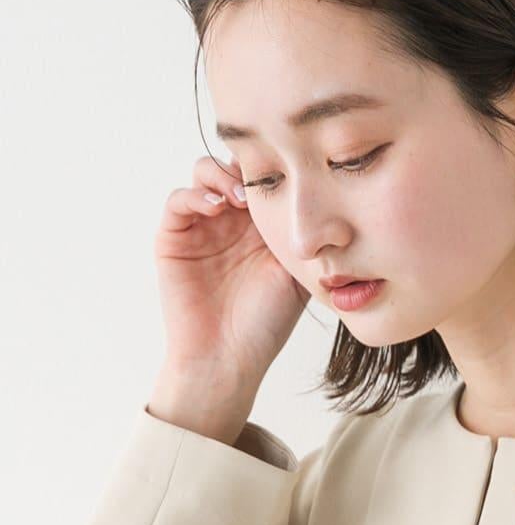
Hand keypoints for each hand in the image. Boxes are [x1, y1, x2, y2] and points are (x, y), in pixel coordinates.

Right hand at [153, 153, 309, 395]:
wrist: (228, 359)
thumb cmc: (265, 325)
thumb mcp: (297, 277)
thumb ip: (307, 241)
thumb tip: (331, 207)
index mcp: (260, 226)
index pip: (264, 179)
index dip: (275, 169)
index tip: (291, 174)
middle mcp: (229, 219)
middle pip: (232, 165)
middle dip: (247, 165)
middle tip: (265, 181)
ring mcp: (200, 225)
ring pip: (203, 173)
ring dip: (221, 175)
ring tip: (242, 199)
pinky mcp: (173, 237)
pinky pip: (178, 200)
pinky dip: (195, 195)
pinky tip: (217, 207)